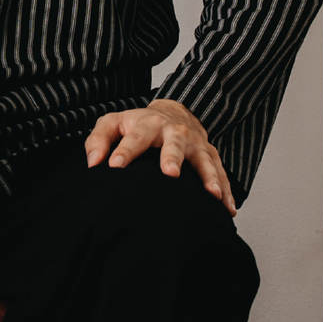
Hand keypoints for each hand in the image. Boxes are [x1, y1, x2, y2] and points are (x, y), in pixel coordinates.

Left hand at [84, 98, 234, 214]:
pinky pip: (221, 173)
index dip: (125, 151)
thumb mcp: (113, 124)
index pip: (135, 138)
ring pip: (204, 160)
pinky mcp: (210, 155)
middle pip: (175, 143)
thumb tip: (93, 163)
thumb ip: (98, 141)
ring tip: (212, 195)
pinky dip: (227, 191)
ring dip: (209, 176)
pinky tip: (229, 208)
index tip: (115, 166)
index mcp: (148, 125)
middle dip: (173, 157)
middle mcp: (174, 132)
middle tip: (170, 174)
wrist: (173, 113)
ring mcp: (196, 144)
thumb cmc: (137, 125)